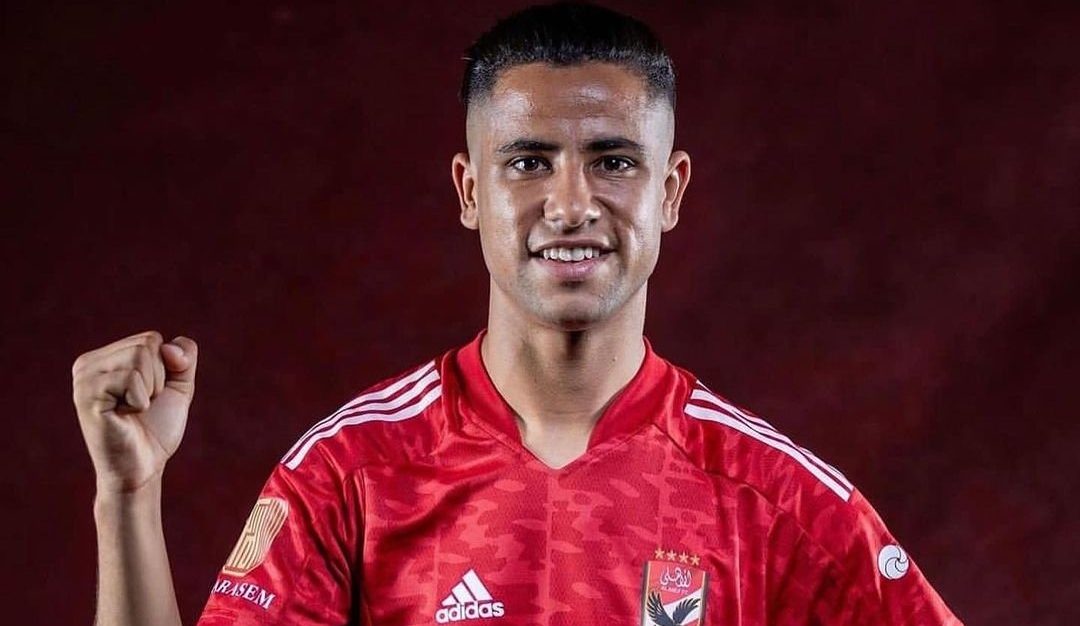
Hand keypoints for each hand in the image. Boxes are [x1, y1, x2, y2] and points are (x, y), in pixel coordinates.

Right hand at [72, 331, 197, 493]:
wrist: (143, 467)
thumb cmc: (156, 429)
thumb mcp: (178, 386)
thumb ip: (184, 357)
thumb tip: (169, 347)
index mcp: (104, 358)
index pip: (151, 338)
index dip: (165, 369)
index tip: (149, 395)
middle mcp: (87, 364)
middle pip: (146, 344)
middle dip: (158, 378)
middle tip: (140, 405)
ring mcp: (83, 378)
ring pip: (140, 357)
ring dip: (150, 390)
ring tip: (132, 411)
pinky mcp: (86, 395)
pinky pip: (131, 377)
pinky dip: (140, 401)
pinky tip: (123, 417)